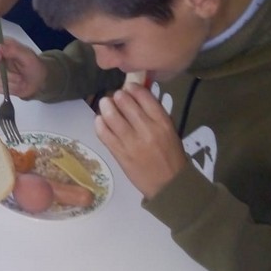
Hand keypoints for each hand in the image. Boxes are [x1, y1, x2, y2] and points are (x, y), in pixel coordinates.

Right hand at [0, 35, 46, 98]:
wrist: (39, 82)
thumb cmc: (35, 66)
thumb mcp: (28, 56)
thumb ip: (13, 50)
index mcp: (4, 45)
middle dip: (5, 72)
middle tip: (20, 74)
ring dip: (9, 81)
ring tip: (20, 79)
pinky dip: (6, 88)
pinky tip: (15, 85)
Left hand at [94, 83, 187, 198]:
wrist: (169, 184)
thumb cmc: (170, 155)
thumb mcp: (169, 131)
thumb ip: (154, 115)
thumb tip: (136, 96)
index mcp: (163, 123)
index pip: (145, 97)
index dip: (133, 89)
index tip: (128, 87)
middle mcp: (147, 130)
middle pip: (126, 104)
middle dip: (118, 96)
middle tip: (115, 96)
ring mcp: (132, 142)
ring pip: (112, 117)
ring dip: (106, 107)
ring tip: (105, 104)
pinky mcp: (120, 154)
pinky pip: (105, 134)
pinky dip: (99, 124)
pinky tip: (99, 120)